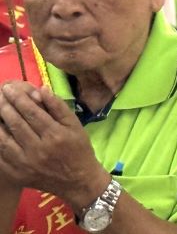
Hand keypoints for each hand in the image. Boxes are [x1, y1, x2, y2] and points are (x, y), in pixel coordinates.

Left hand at [0, 82, 107, 209]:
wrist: (77, 180)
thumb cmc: (78, 149)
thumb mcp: (75, 125)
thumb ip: (58, 107)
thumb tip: (41, 89)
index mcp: (55, 135)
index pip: (32, 112)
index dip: (19, 98)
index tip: (9, 87)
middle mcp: (38, 150)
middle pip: (16, 124)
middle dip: (5, 106)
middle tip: (0, 93)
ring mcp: (25, 164)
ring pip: (4, 140)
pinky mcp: (16, 175)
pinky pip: (0, 156)